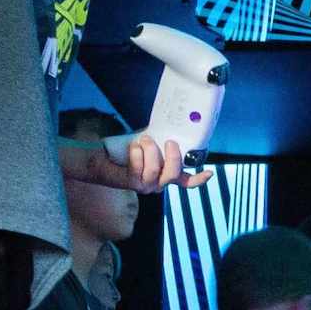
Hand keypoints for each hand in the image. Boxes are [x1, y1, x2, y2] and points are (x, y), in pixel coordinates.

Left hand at [93, 133, 209, 192]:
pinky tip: (133, 147)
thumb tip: (173, 123)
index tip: (210, 172)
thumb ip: (162, 137)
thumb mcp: (149, 140)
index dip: (199, 179)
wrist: (100, 157)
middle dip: (173, 156)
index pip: (186, 182)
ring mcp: (145, 186)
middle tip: (169, 142)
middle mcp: (158, 183)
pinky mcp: (132, 184)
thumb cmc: (125, 149)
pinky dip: (136, 153)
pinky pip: (138, 168)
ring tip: (144, 140)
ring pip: (156, 170)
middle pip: (174, 174)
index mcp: (165, 174)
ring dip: (150, 150)